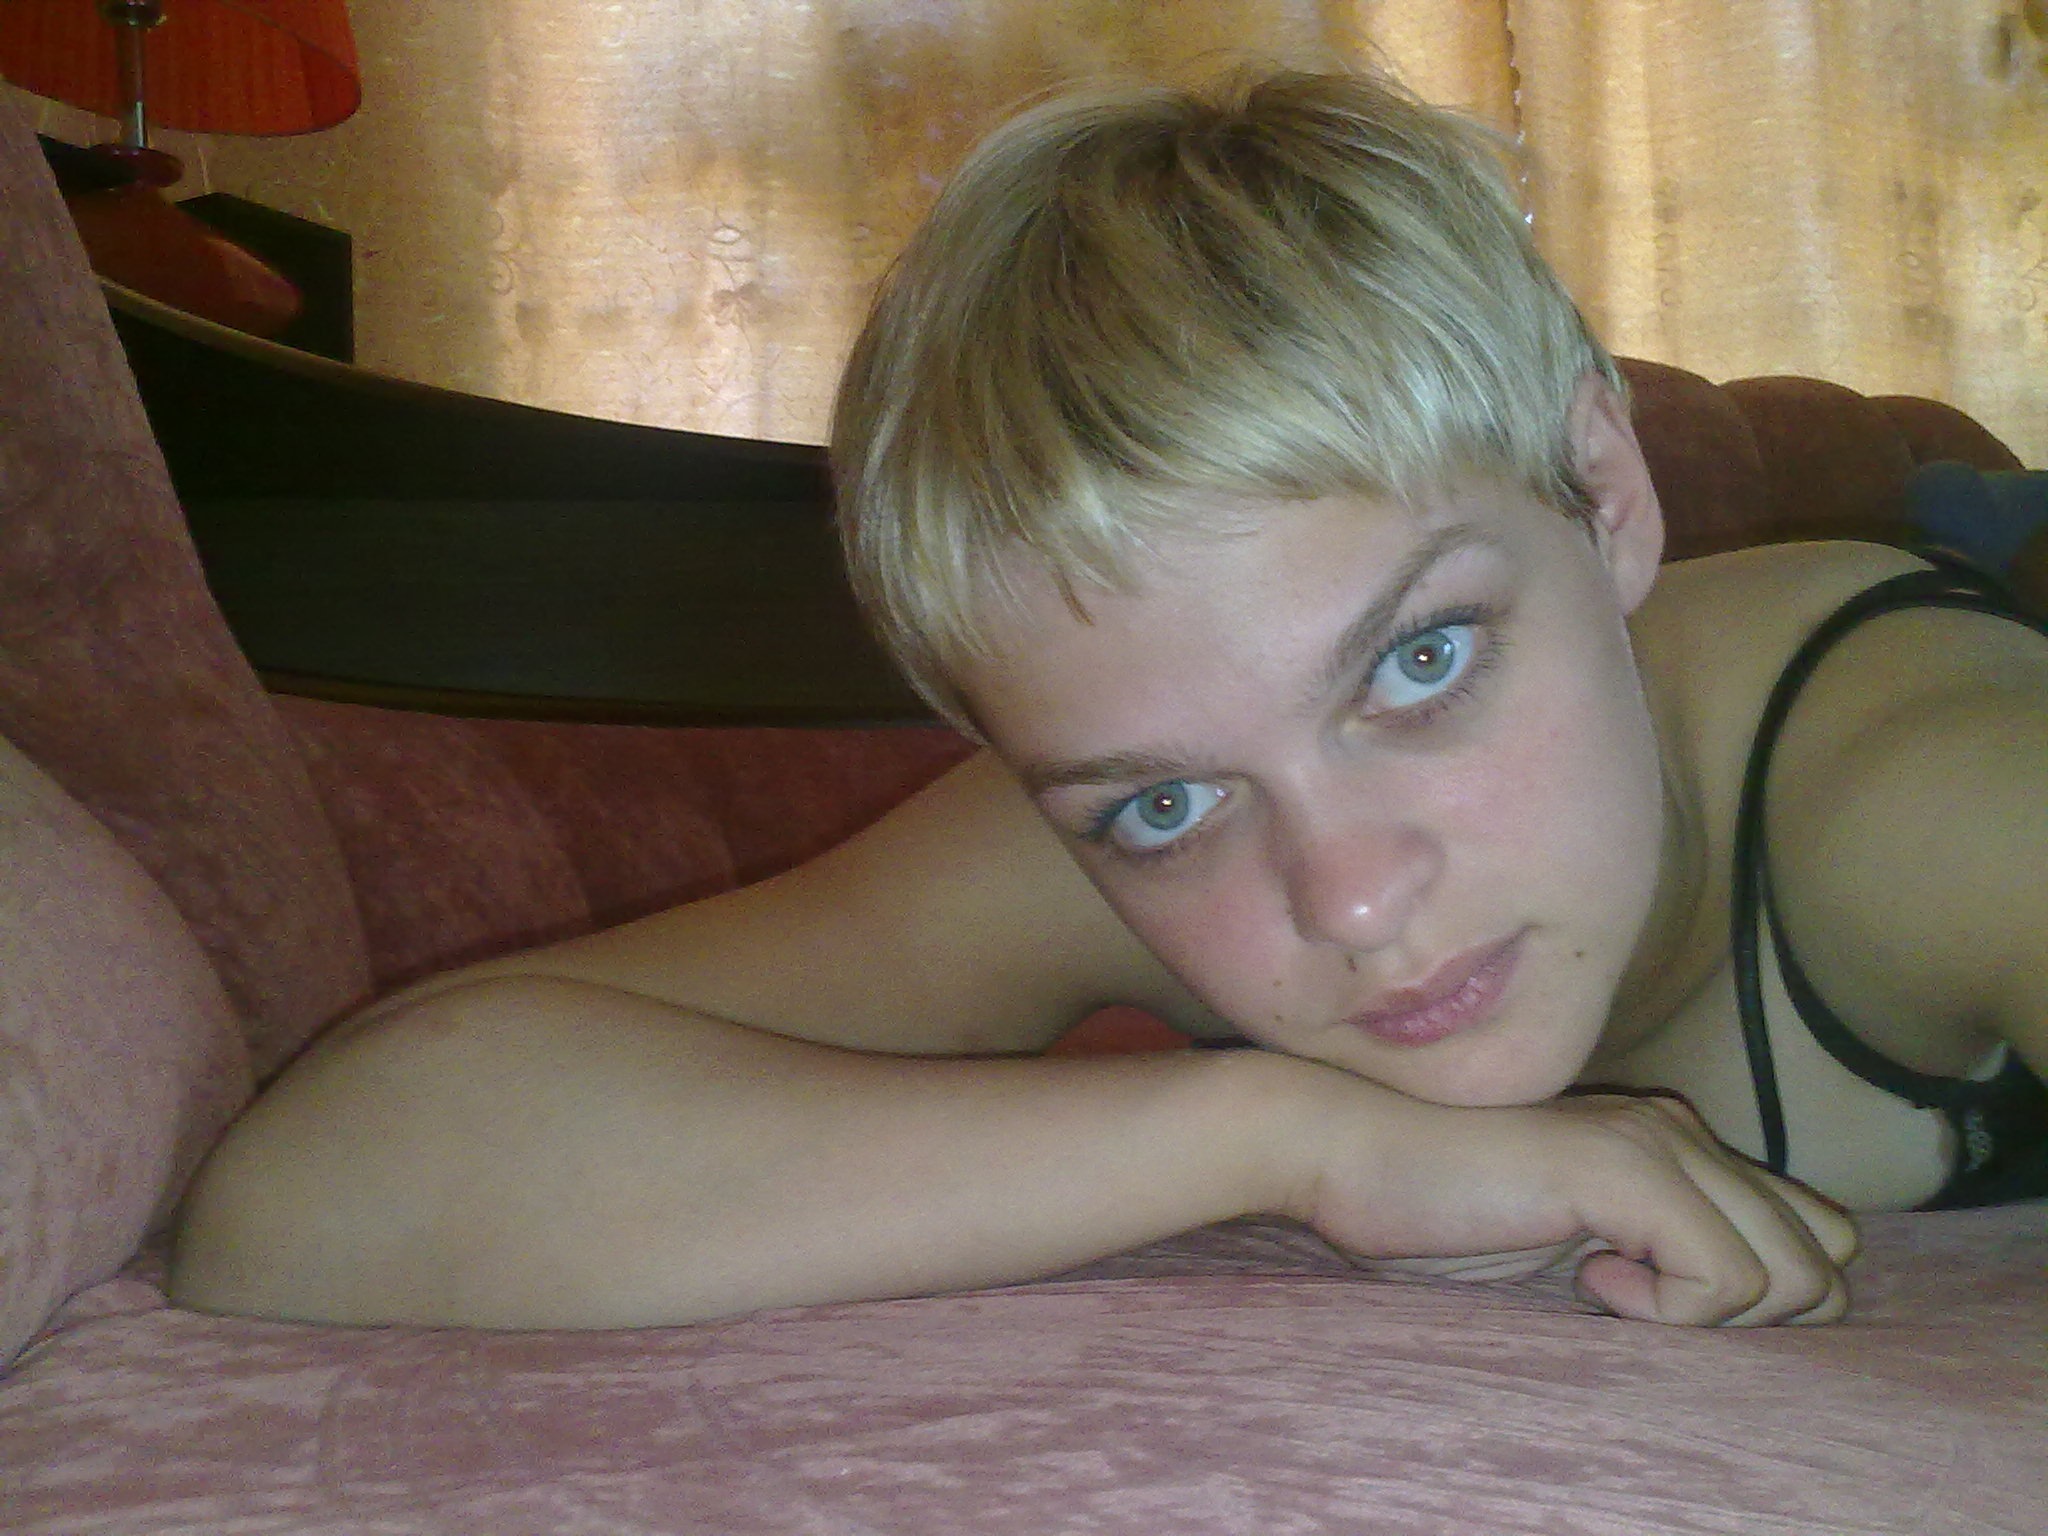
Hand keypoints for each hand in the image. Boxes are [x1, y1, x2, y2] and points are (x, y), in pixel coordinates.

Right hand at [1290, 1083, 1858, 1326]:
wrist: (1343, 1150)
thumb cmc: (1432, 1210)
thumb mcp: (1566, 1242)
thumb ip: (1648, 1253)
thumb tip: (1734, 1320)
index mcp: (1673, 1141)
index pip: (1814, 1230)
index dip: (1766, 1294)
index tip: (1658, 1307)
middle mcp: (1681, 1129)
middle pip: (1827, 1254)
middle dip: (1758, 1317)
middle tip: (1645, 1312)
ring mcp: (1658, 1142)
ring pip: (1795, 1274)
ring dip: (1713, 1316)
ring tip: (1608, 1292)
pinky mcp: (1624, 1169)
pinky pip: (1725, 1279)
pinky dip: (1668, 1311)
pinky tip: (1586, 1282)